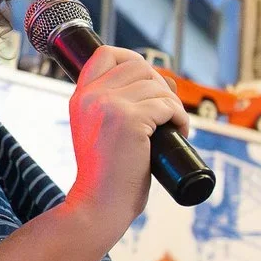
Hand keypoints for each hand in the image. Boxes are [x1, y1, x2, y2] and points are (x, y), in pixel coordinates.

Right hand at [64, 46, 190, 232]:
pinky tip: (180, 131)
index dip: (132, 60)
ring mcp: (109, 106)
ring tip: (174, 124)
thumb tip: (161, 82)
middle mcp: (91, 97)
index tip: (149, 82)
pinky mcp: (131, 120)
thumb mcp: (99, 131)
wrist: (98, 205)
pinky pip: (168, 105)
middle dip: (160, 84)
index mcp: (81, 97)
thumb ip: (113, 106)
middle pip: (138, 65)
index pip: (105, 54)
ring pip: (157, 85)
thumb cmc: (106, 175)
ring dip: (173, 104)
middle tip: (167, 111)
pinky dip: (180, 117)